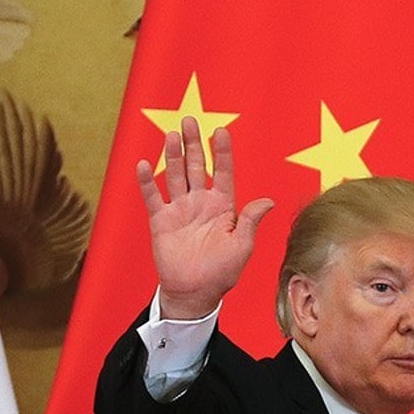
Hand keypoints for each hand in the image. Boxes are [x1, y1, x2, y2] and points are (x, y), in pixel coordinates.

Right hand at [136, 116, 273, 318]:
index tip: (221, 131)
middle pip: (197, 166)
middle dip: (194, 144)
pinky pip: (153, 197)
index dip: (223, 152)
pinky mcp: (161, 221)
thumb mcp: (242, 246)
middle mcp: (201, 203)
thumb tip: (268, 201)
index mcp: (223, 207)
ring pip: (176, 175)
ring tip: (171, 135)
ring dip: (173, 155)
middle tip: (189, 121)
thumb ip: (249, 221)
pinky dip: (147, 181)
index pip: (224, 172)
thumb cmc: (223, 272)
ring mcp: (180, 210)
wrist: (195, 292)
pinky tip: (144, 164)